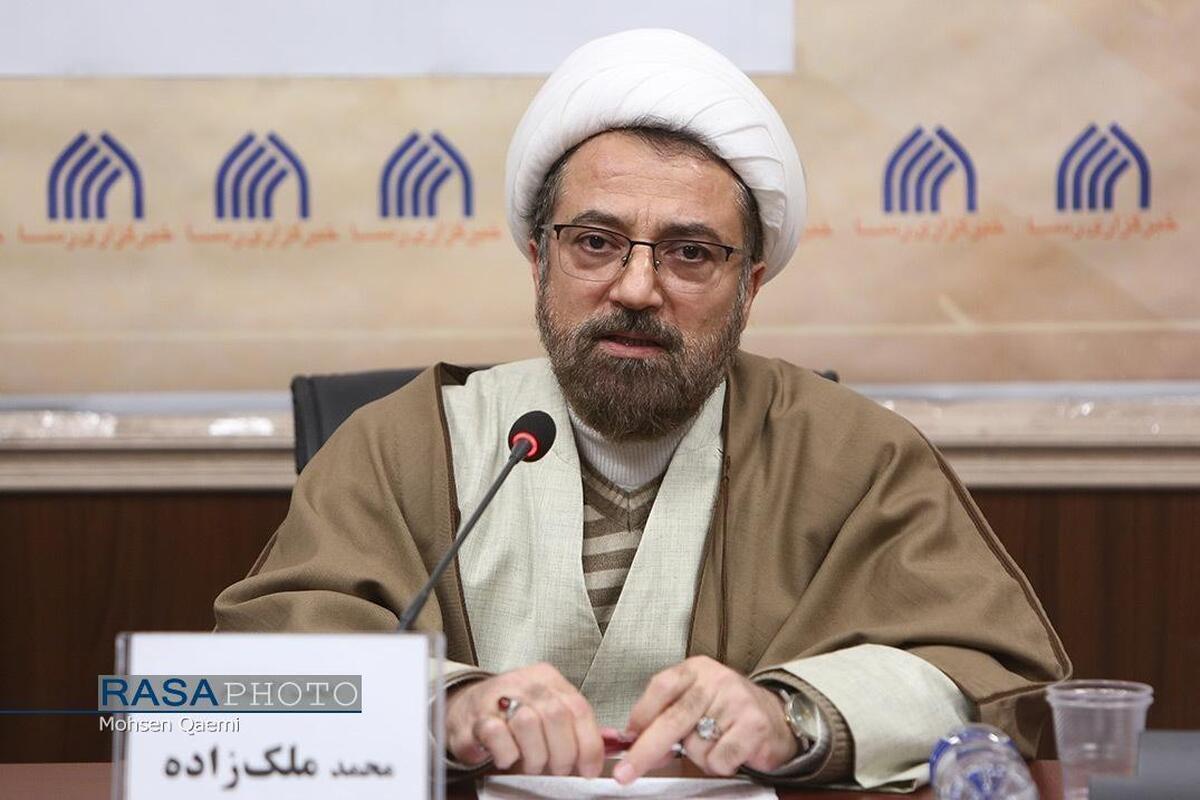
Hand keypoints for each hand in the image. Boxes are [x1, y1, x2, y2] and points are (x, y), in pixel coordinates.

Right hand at [445, 662, 603, 777]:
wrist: (468, 710)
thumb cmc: (513, 715)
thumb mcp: (547, 712)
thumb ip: (576, 726)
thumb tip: (614, 742)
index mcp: (548, 679)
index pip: (579, 709)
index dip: (589, 745)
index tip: (589, 769)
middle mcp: (526, 682)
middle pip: (556, 717)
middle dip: (562, 754)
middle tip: (557, 770)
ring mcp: (499, 695)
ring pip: (529, 725)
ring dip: (535, 756)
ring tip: (531, 764)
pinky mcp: (477, 715)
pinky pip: (498, 734)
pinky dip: (508, 754)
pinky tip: (508, 757)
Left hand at [614, 656, 798, 783]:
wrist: (777, 716)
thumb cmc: (729, 710)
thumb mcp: (697, 700)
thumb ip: (668, 715)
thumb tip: (636, 741)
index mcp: (696, 669)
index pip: (661, 687)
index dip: (641, 715)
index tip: (628, 738)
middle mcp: (716, 680)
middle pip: (672, 719)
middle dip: (645, 750)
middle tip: (626, 773)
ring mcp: (737, 701)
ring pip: (695, 746)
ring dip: (700, 756)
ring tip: (716, 742)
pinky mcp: (754, 726)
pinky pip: (718, 759)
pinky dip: (720, 764)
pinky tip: (731, 751)